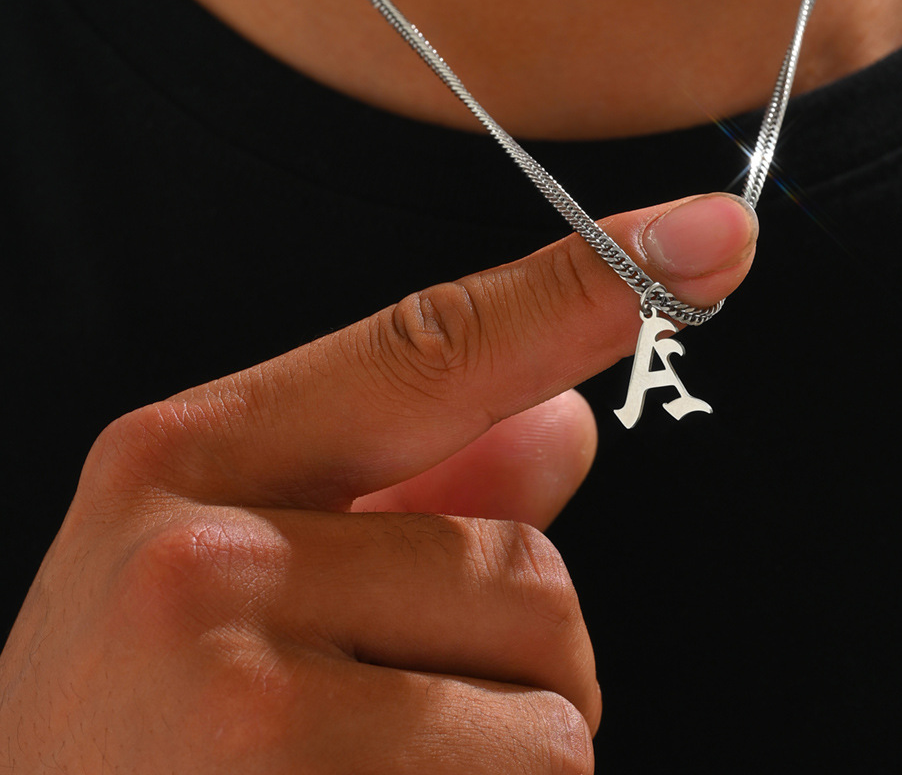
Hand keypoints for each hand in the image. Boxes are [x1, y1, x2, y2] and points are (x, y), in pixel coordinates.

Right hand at [0, 193, 755, 772]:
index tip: (714, 234)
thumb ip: (411, 486)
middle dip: (507, 663)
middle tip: (373, 719)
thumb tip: (564, 420)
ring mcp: (246, 707)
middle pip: (534, 570)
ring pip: (552, 711)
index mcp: (187, 463)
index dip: (584, 287)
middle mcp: (204, 564)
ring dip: (501, 763)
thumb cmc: (132, 738)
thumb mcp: (230, 582)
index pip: (432, 346)